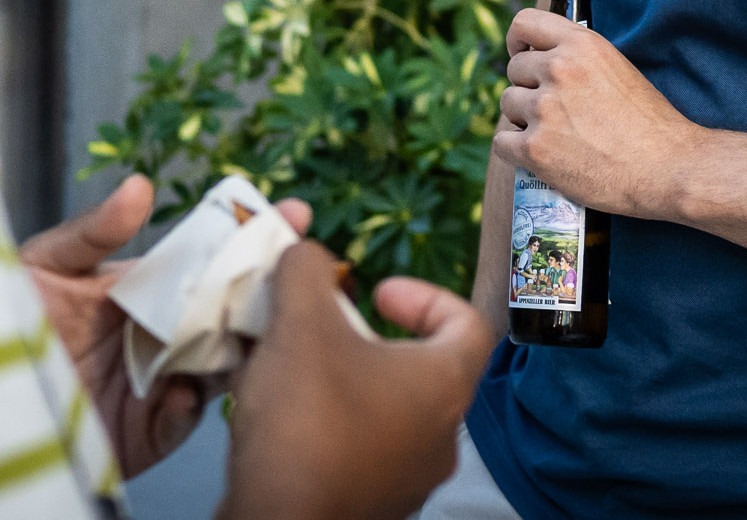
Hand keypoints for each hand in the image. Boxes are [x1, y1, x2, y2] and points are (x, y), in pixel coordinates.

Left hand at [19, 174, 309, 477]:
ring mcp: (160, 382)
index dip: (251, 235)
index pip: (210, 258)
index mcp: (146, 289)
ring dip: (241, 346)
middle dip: (268, 289)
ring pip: (223, 362)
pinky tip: (185, 388)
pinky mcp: (148, 431)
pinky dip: (193, 403)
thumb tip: (140, 185)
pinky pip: (187, 418)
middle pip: (229, 309)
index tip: (292, 211)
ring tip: (254, 327)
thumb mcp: (43, 266)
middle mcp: (162, 334)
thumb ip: (92, 232)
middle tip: (297, 270)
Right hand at [221, 242, 491, 519]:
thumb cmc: (304, 420)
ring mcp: (407, 479)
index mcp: (443, 386)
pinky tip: (277, 414)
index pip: (469, 324)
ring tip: (289, 367)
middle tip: (322, 327)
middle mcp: (439, 438)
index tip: (376, 292)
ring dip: (339, 380)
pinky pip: (357, 449)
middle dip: (364, 338)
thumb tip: (305, 252)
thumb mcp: (300, 323)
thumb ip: (306, 271)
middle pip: (416, 367)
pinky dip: (325, 423)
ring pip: (381, 410)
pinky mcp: (370, 506)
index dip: (425, 295)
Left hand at [496, 7, 698, 218]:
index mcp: (581, 44)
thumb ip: (579, 59)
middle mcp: (558, 70)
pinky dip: (515, 149)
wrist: (667, 168)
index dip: (518, 41)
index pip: (524, 23)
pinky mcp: (536, 149)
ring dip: (523, 119)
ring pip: (508, 104)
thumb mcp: (617, 68)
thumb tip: (544, 60)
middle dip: (529, 88)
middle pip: (514, 70)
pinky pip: (502, 141)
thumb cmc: (650, 123)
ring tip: (554, 133)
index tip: (521, 53)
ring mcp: (544, 110)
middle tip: (553, 109)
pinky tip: (537, 153)